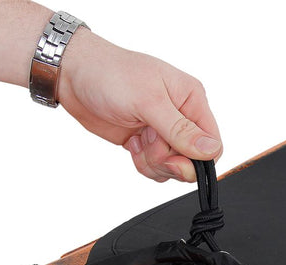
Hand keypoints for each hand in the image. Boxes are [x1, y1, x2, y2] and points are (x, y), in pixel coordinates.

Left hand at [59, 29, 222, 182]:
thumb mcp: (149, 101)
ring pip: (173, 167)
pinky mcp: (146, 142)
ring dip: (154, 163)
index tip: (173, 158)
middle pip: (192, 160)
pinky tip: (132, 145)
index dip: (197, 159)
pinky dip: (144, 164)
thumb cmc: (110, 75)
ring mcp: (163, 132)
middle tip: (149, 144)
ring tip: (138, 141)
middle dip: (169, 161)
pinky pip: (156, 168)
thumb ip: (180, 130)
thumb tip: (210, 149)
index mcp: (191, 99)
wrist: (73, 76)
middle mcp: (181, 116)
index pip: (212, 143)